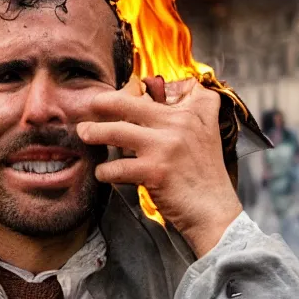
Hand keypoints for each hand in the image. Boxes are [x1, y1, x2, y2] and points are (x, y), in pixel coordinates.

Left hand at [76, 76, 241, 256]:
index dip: (135, 88)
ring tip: (84, 133)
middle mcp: (180, 123)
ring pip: (116, 131)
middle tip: (92, 105)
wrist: (214, 211)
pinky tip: (103, 173)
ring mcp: (165, 146)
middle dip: (103, 102)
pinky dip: (105, 171)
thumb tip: (154, 93)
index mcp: (194, 111)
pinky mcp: (154, 171)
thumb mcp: (206, 132)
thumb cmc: (204, 175)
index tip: (124, 92)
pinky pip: (117, 167)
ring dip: (94, 132)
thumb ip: (188, 110)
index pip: (161, 87)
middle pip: (130, 103)